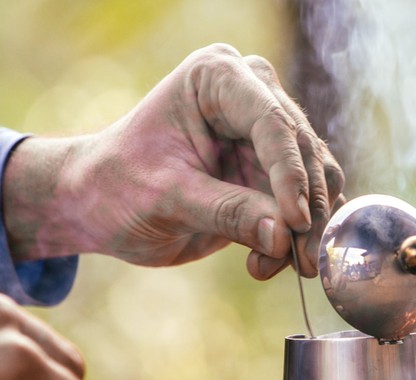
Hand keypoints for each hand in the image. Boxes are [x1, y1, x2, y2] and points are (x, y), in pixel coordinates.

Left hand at [3, 43, 344, 279]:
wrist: (98, 205)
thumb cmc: (117, 186)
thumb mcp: (166, 198)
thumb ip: (226, 212)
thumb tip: (283, 235)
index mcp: (218, 78)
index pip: (272, 123)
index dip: (290, 175)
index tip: (295, 222)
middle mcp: (252, 96)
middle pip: (304, 152)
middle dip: (308, 210)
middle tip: (305, 261)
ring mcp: (266, 136)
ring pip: (317, 181)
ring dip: (307, 230)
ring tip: (277, 266)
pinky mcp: (273, 174)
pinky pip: (306, 205)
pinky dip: (297, 239)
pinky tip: (268, 264)